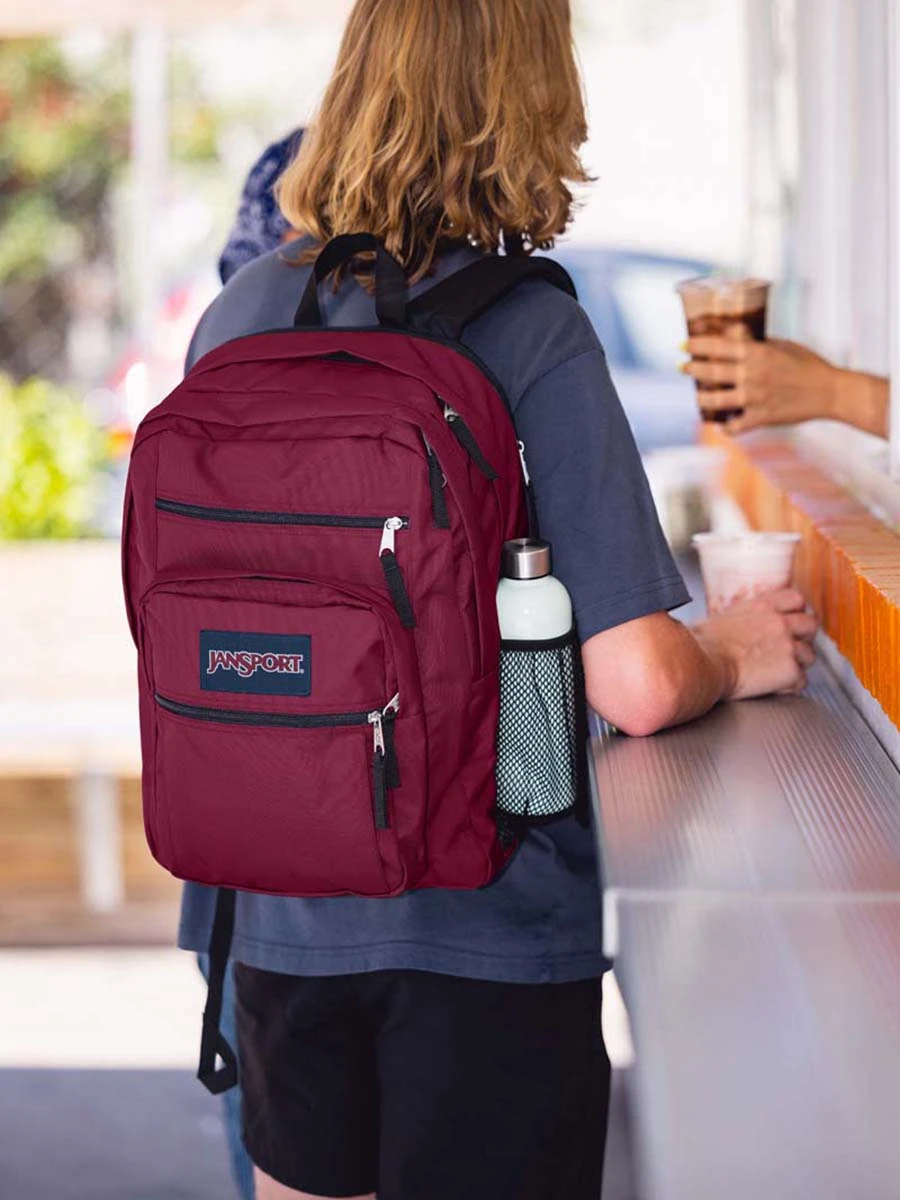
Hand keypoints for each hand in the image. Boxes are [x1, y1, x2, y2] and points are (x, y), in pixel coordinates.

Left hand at [681, 326, 839, 432]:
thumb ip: (757, 343)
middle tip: (682, 367)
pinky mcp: (761, 418)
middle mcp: (751, 375)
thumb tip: (735, 336)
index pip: (718, 346)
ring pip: (715, 401)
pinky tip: (722, 425)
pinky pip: (735, 426)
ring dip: (702, 399)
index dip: (697, 346)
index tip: (683, 346)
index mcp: (757, 353)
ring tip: (697, 398)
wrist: (830, 392)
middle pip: (711, 372)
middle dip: (692, 369)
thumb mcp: (782, 346)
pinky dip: (727, 428)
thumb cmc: (808, 364)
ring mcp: (754, 398)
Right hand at [693, 588, 817, 699]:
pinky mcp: (789, 671)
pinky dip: (789, 687)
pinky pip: (801, 681)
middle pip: (811, 625)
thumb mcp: (721, 617)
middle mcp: (780, 622)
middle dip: (804, 638)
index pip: (796, 599)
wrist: (702, 665)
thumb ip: (739, 616)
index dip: (795, 612)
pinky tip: (774, 688)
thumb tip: (732, 623)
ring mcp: (788, 646)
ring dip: (797, 664)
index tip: (790, 621)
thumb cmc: (700, 645)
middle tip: (791, 649)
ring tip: (779, 673)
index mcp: (763, 606)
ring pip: (809, 656)